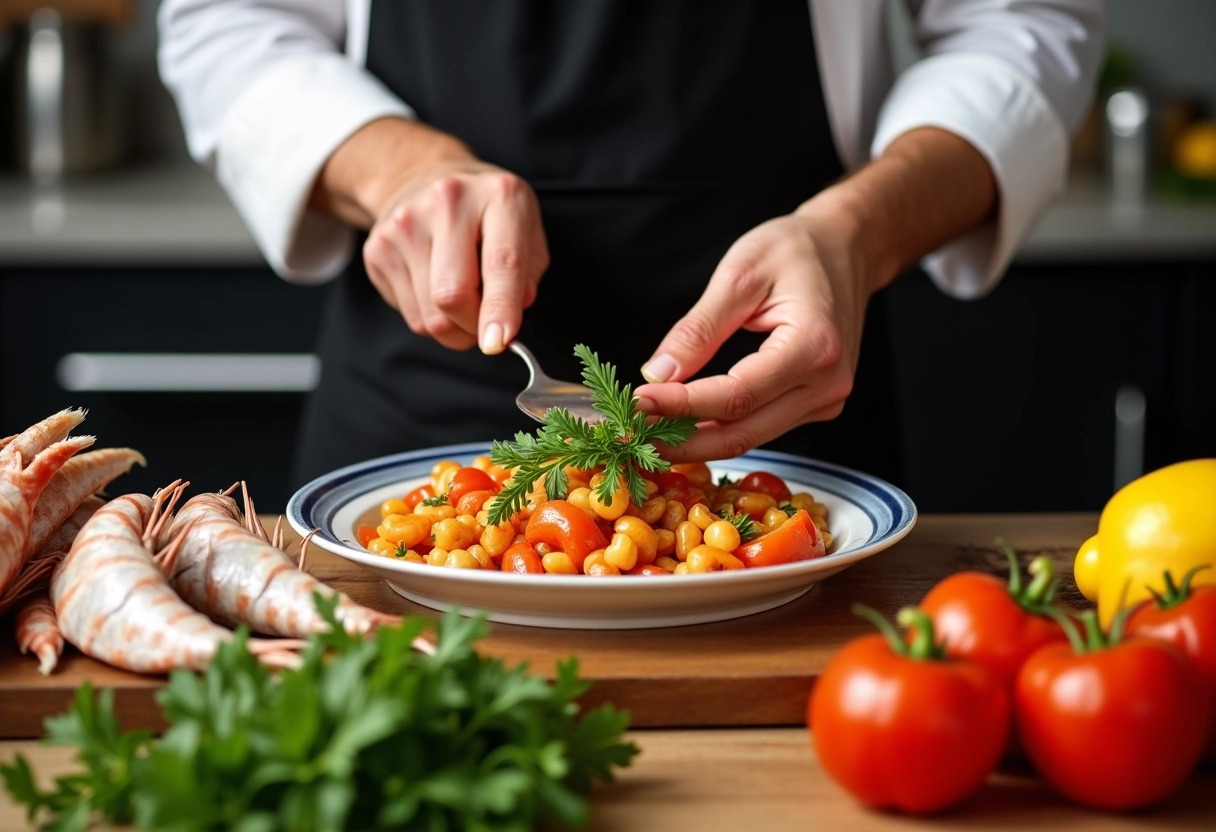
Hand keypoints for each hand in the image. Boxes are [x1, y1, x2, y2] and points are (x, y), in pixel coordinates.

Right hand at [363, 158, 548, 351]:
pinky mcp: (378, 247)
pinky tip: (434, 287)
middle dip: (472, 328)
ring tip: (462, 304)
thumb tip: (507, 319)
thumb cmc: (486, 212)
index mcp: (499, 196)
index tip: (499, 342)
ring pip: (428, 316)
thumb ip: (528, 274)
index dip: (501, 308)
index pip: (501, 263)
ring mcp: (406, 223)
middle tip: (484, 325)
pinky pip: (409, 314)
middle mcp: (448, 202)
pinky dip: (429, 317)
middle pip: (452, 296)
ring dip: (452, 329)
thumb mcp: (526, 229)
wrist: (423, 176)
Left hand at [634, 196, 875, 461]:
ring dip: (698, 440)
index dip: (682, 406)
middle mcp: (827, 383)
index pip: (736, 395)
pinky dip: (721, 429)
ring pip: (752, 436)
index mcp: (814, 346)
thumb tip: (657, 376)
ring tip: (650, 431)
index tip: (638, 402)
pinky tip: (686, 423)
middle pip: (744, 431)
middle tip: (634, 433)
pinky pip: (763, 426)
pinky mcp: (817, 404)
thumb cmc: (795, 250)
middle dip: (683, 440)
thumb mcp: (739, 276)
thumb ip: (698, 330)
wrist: (846, 247)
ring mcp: (826, 399)